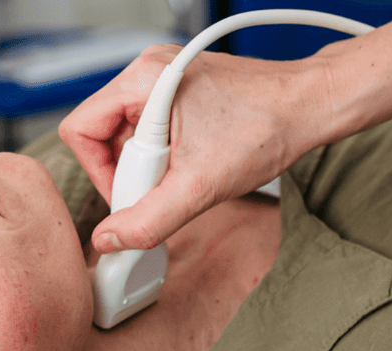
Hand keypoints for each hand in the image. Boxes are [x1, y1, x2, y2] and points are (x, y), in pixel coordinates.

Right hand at [60, 45, 330, 253]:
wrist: (311, 107)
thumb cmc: (267, 128)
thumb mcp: (200, 187)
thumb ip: (149, 219)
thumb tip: (110, 239)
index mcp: (143, 79)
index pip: (80, 130)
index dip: (98, 172)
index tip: (131, 194)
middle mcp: (149, 71)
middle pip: (102, 134)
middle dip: (130, 171)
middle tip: (167, 186)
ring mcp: (166, 78)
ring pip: (128, 135)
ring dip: (151, 165)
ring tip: (188, 173)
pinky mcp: (182, 90)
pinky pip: (152, 129)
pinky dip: (167, 154)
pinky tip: (197, 163)